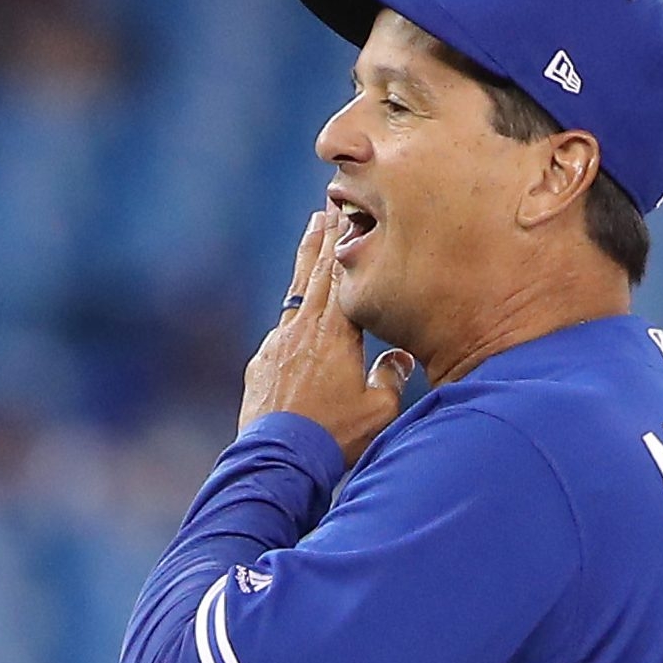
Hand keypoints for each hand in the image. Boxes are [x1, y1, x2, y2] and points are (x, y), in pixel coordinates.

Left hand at [240, 205, 415, 468]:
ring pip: (296, 294)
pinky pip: (283, 328)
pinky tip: (298, 312)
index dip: (344, 240)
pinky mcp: (262, 365)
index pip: (342, 274)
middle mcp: (303, 329)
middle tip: (328, 203)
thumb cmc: (334, 435)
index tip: (347, 210)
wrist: (279, 459)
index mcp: (335, 333)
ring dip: (306, 262)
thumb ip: (391, 377)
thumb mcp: (378, 409)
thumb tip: (400, 357)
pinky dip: (295, 309)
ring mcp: (278, 345)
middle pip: (315, 272)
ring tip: (312, 233)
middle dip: (324, 236)